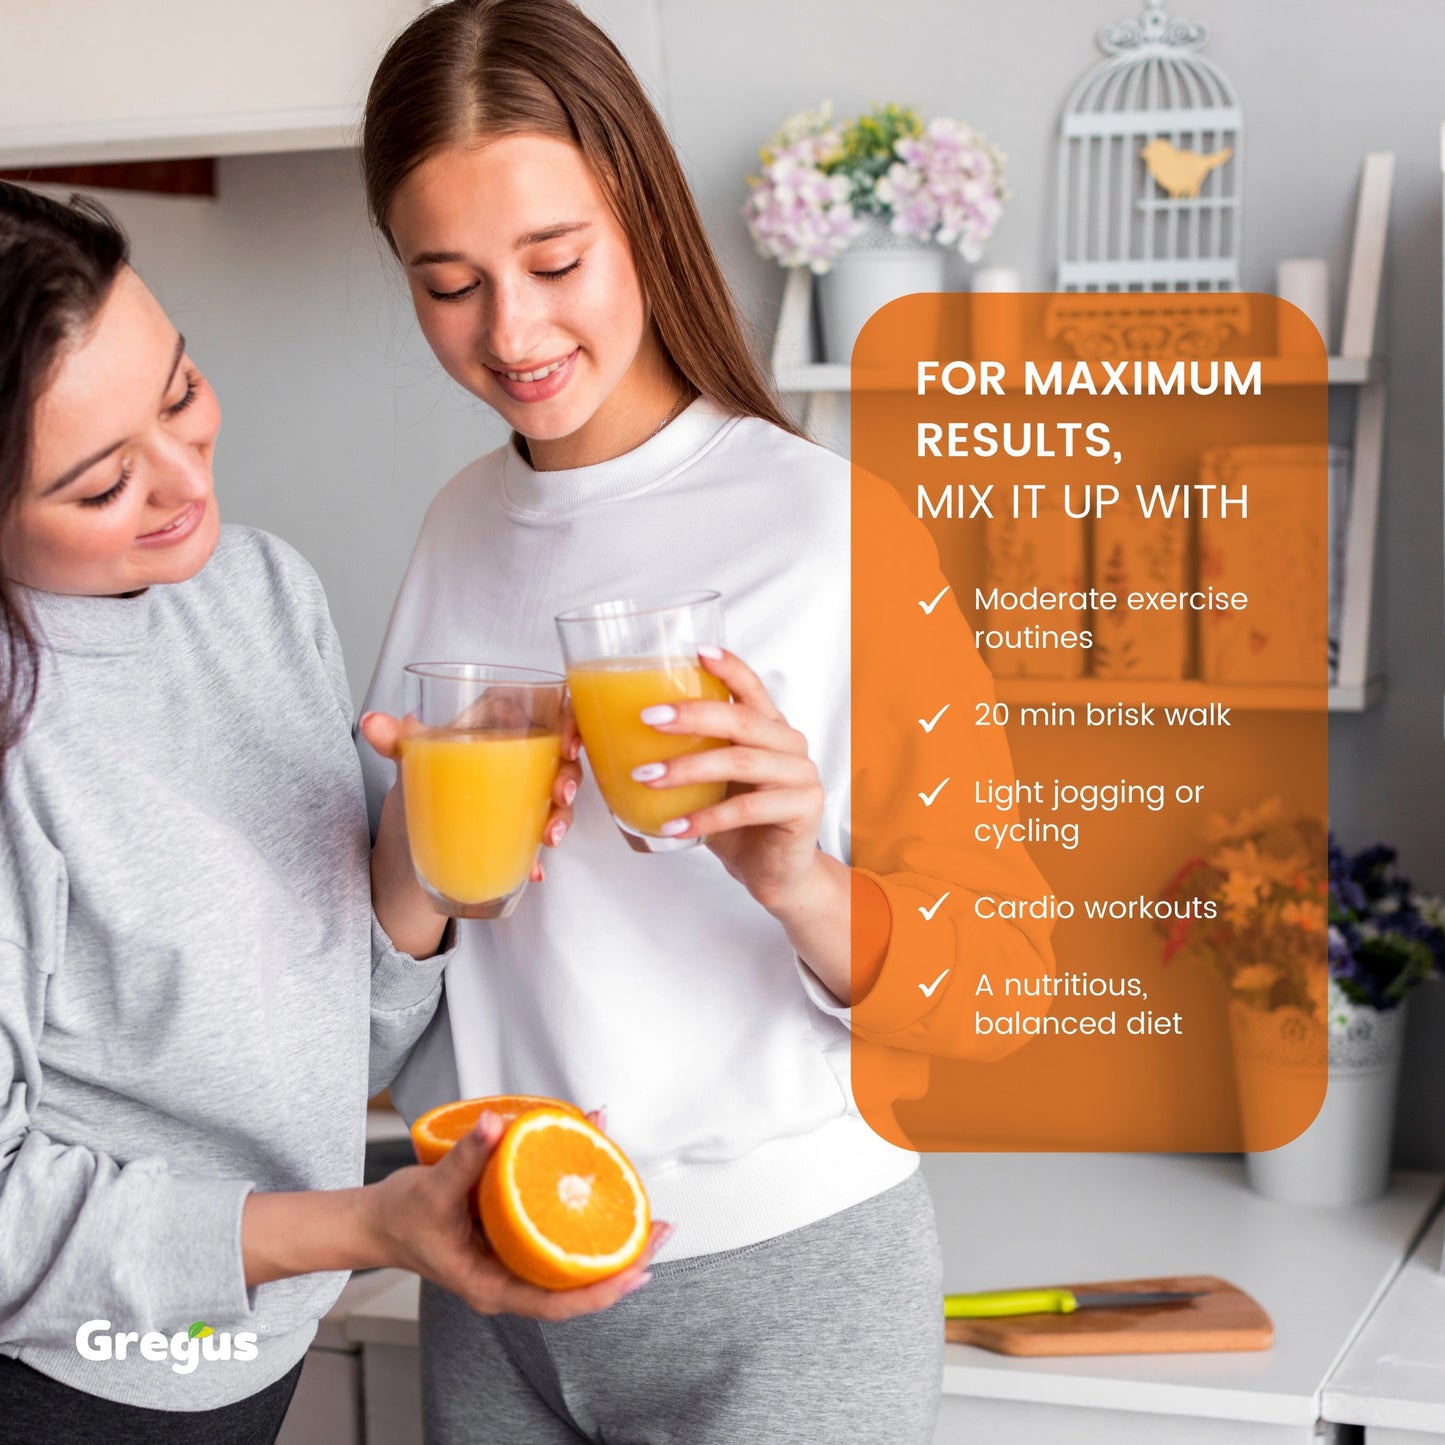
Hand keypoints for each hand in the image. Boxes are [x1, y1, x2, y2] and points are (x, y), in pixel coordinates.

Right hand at [357, 1111, 668, 1319]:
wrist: (377, 1220)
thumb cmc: (401, 1216)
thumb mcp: (432, 1189)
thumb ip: (466, 1157)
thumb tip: (495, 1124)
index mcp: (492, 1287)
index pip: (557, 1304)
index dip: (601, 1291)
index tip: (638, 1271)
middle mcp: (509, 1279)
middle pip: (575, 1285)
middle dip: (623, 1263)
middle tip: (663, 1232)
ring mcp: (514, 1261)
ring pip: (571, 1261)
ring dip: (610, 1238)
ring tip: (650, 1215)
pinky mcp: (516, 1238)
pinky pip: (557, 1235)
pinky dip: (582, 1215)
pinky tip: (603, 1188)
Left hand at [360, 709, 582, 884]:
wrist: (410, 843)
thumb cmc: (421, 788)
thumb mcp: (410, 764)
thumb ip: (396, 742)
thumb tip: (372, 724)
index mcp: (494, 728)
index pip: (537, 708)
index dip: (563, 719)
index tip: (567, 741)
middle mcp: (516, 759)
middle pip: (557, 755)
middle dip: (570, 774)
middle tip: (563, 793)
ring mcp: (523, 796)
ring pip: (557, 797)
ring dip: (563, 817)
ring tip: (548, 837)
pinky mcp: (521, 831)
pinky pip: (540, 838)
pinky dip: (538, 856)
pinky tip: (533, 870)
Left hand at [635, 647, 825, 915]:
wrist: (776, 873)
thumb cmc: (738, 824)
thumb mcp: (712, 782)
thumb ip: (689, 755)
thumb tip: (617, 736)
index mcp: (770, 728)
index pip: (751, 687)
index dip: (728, 666)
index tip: (696, 651)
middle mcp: (790, 744)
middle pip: (741, 720)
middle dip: (691, 715)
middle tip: (647, 718)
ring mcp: (802, 775)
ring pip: (741, 762)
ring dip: (688, 769)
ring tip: (646, 777)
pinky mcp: (804, 809)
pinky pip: (747, 809)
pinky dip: (705, 818)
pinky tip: (673, 826)